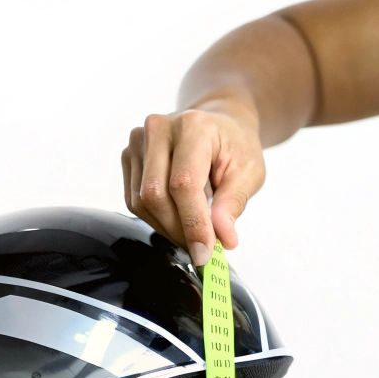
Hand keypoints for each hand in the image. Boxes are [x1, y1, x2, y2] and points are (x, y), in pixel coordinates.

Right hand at [121, 102, 263, 264]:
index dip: (193, 223)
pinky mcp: (129, 156)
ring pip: (141, 202)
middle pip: (155, 195)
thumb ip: (234, 203)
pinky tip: (179, 218)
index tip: (206, 252)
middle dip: (179, 230)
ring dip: (167, 228)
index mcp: (193, 126)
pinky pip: (134, 200)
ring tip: (194, 231)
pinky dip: (157, 218)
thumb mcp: (249, 172)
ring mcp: (139, 141)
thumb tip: (223, 238)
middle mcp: (159, 128)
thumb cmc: (235, 146)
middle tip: (202, 249)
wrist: (220, 125)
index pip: (183, 184)